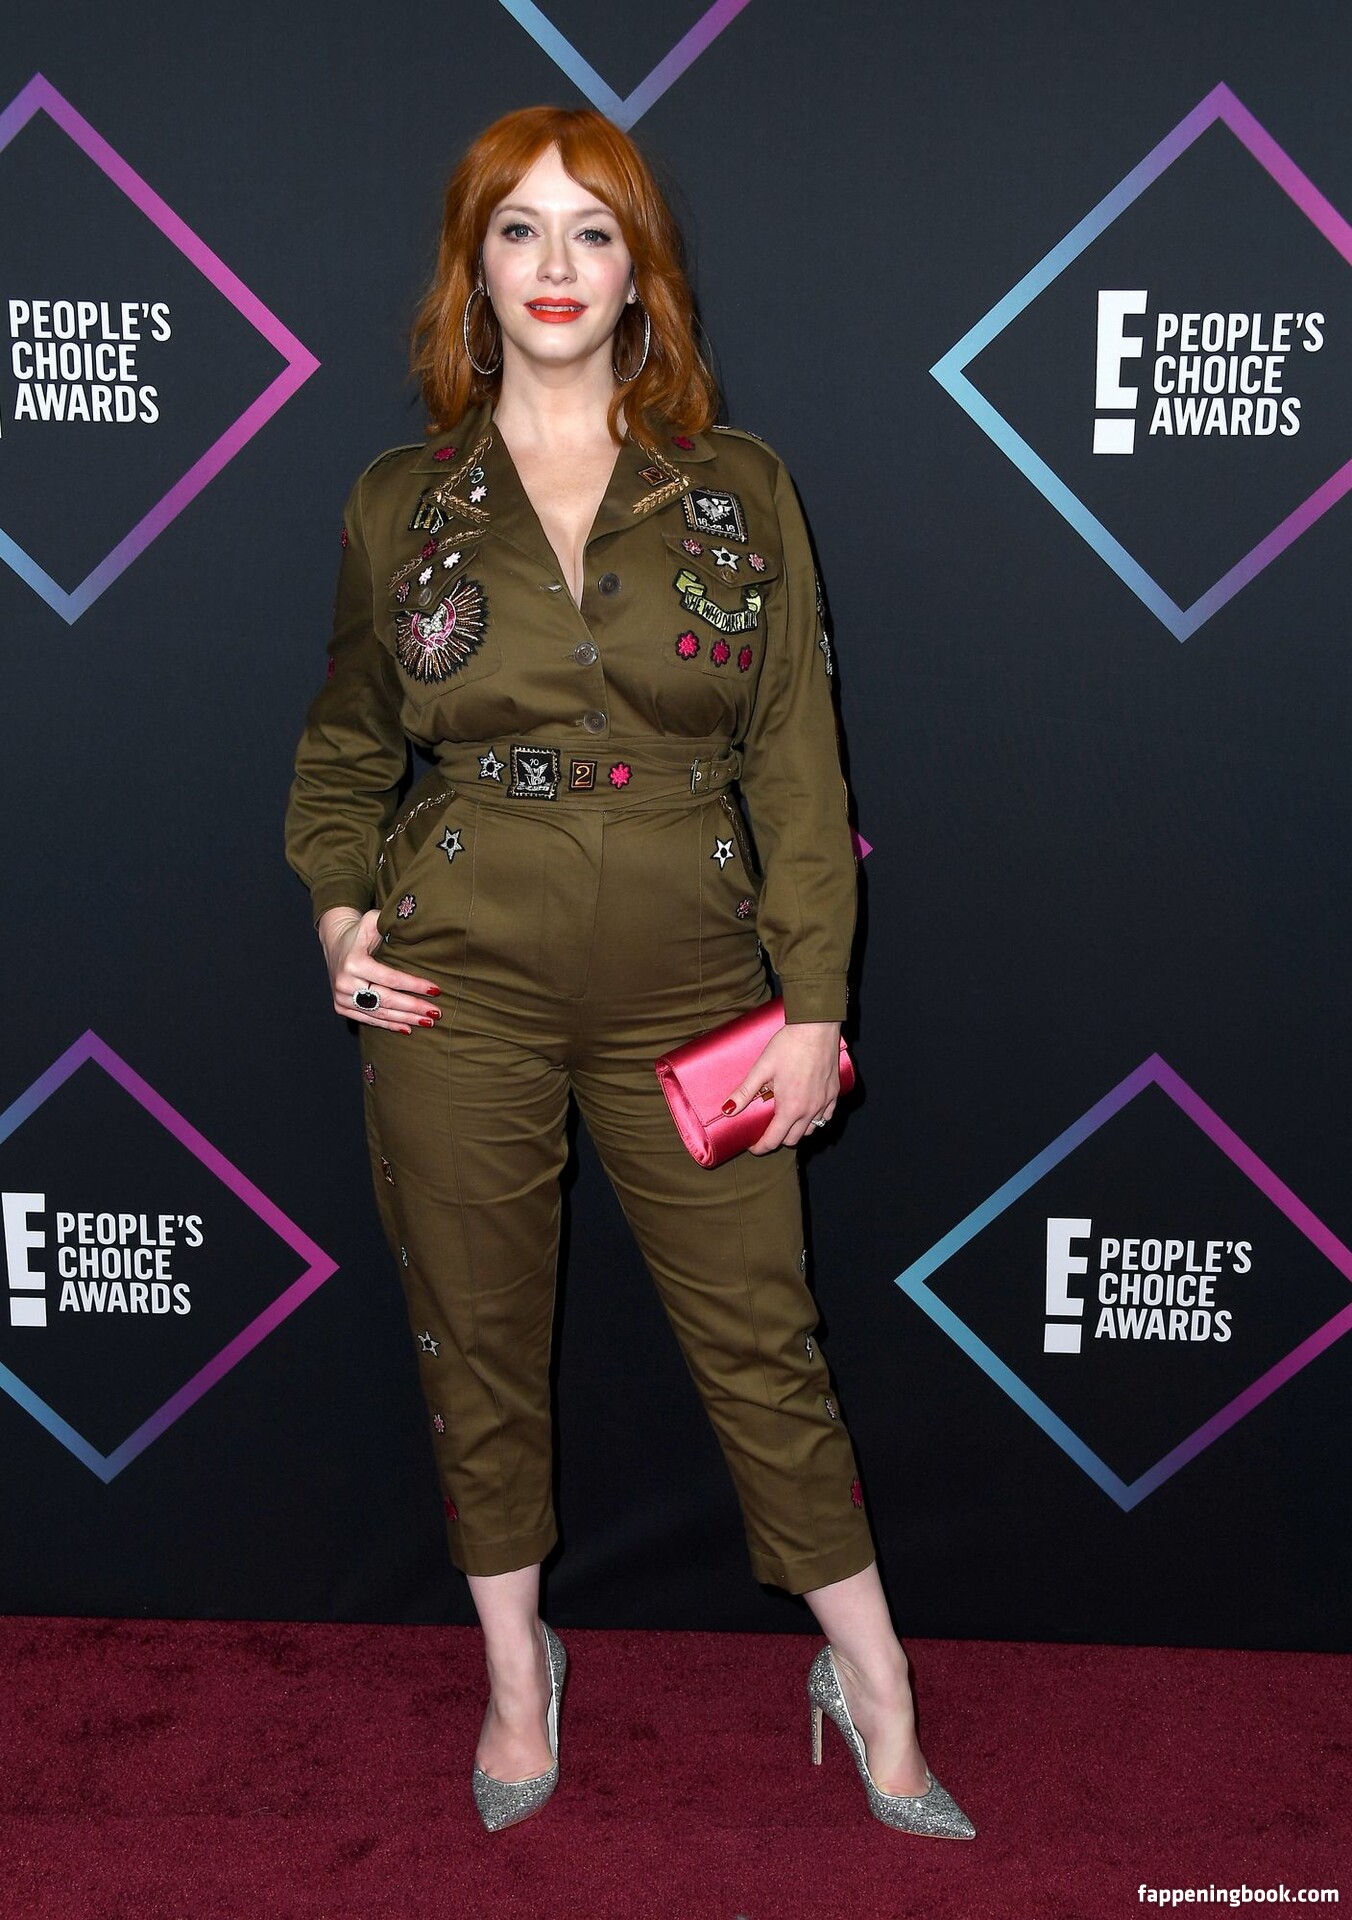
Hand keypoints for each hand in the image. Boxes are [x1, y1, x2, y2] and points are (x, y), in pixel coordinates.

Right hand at [318, 907, 443, 1032]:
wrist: (335, 943)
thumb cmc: (360, 932)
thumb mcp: (372, 920)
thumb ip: (390, 922)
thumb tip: (415, 926)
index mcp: (354, 962)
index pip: (391, 978)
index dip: (414, 985)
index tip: (436, 990)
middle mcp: (345, 983)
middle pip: (386, 1000)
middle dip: (414, 1007)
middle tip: (436, 1012)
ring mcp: (341, 997)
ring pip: (379, 1013)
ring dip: (405, 1019)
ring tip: (427, 1022)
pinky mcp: (341, 1007)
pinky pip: (368, 1019)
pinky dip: (388, 1025)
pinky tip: (407, 1028)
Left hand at [721, 1020, 841, 1152]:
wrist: (816, 1028)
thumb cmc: (789, 1045)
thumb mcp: (761, 1068)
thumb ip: (744, 1092)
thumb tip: (727, 1110)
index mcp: (790, 1108)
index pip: (774, 1140)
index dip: (761, 1147)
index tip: (753, 1146)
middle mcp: (810, 1110)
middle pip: (792, 1139)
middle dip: (777, 1139)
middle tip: (765, 1131)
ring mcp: (824, 1102)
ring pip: (811, 1130)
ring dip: (797, 1131)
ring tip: (785, 1120)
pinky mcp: (834, 1093)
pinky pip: (825, 1117)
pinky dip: (815, 1120)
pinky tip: (806, 1111)